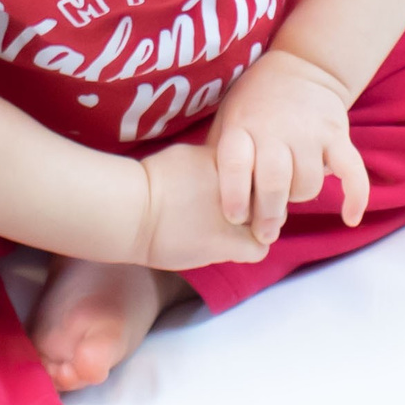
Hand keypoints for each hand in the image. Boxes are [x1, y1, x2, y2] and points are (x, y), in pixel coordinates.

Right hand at [136, 142, 282, 272]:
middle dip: (261, 206)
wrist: (132, 209)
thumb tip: (226, 168)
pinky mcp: (230, 242)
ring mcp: (238, 214)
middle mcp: (241, 184)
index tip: (244, 192)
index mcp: (232, 159)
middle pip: (271, 196)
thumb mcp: (187, 156)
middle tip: (243, 215)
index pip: (264, 171)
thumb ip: (215, 163)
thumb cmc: (150, 182)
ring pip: (270, 224)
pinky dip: (249, 249)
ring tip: (234, 232)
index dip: (256, 184)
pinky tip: (230, 246)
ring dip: (257, 229)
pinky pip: (259, 248)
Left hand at [210, 48, 368, 234]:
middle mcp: (276, 127)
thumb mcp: (228, 120)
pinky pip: (351, 170)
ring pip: (308, 185)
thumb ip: (220, 157)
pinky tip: (349, 218)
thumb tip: (205, 205)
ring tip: (289, 195)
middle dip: (268, 214)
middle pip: (274, 183)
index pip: (236, 164)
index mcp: (243, 125)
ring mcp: (310, 130)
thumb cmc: (254, 105)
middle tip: (264, 232)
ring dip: (299, 199)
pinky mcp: (338, 134)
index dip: (235, 196)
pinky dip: (355, 196)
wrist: (300, 66)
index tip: (235, 217)